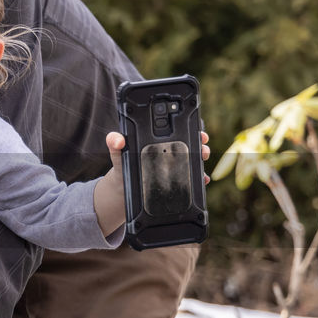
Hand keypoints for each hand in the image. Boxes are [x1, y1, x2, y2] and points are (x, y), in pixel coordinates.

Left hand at [96, 130, 213, 234]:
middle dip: (201, 144)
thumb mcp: (118, 153)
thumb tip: (117, 139)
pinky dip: (199, 179)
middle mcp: (169, 151)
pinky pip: (190, 178)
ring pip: (193, 160)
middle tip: (203, 148)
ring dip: (202, 160)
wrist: (122, 188)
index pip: (177, 130)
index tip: (198, 131)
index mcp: (158, 141)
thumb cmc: (121, 165)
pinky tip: (202, 180)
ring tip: (202, 163)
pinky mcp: (175, 179)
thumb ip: (114, 143)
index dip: (190, 128)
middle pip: (190, 143)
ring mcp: (174, 165)